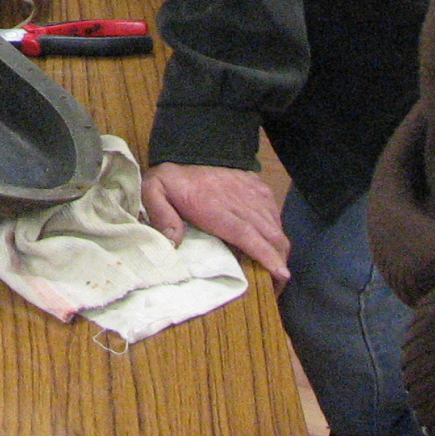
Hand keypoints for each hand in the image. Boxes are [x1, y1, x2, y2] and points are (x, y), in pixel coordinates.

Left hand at [141, 161, 291, 286]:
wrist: (188, 148)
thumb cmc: (171, 179)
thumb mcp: (153, 193)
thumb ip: (161, 216)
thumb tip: (173, 243)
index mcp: (215, 207)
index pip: (247, 234)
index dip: (266, 255)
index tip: (281, 274)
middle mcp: (240, 200)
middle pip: (270, 235)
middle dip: (279, 261)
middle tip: (276, 286)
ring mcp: (252, 192)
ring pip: (276, 226)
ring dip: (279, 248)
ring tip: (275, 268)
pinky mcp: (258, 185)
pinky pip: (274, 212)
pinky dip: (276, 230)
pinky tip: (270, 242)